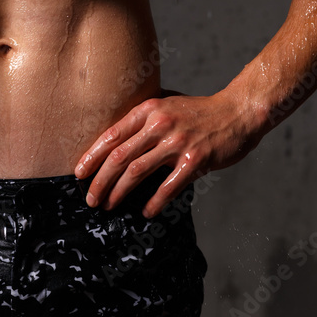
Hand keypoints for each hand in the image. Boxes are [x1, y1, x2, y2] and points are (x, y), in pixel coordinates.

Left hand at [74, 87, 263, 216]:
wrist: (237, 112)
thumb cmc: (198, 112)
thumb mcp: (167, 105)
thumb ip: (144, 119)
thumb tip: (116, 140)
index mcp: (149, 110)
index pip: (112, 135)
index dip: (92, 156)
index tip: (79, 173)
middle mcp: (160, 125)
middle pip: (119, 156)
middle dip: (100, 181)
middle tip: (91, 199)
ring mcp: (177, 142)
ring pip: (137, 171)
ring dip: (119, 192)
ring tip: (109, 206)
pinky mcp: (196, 160)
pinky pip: (168, 186)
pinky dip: (154, 202)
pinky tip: (146, 212)